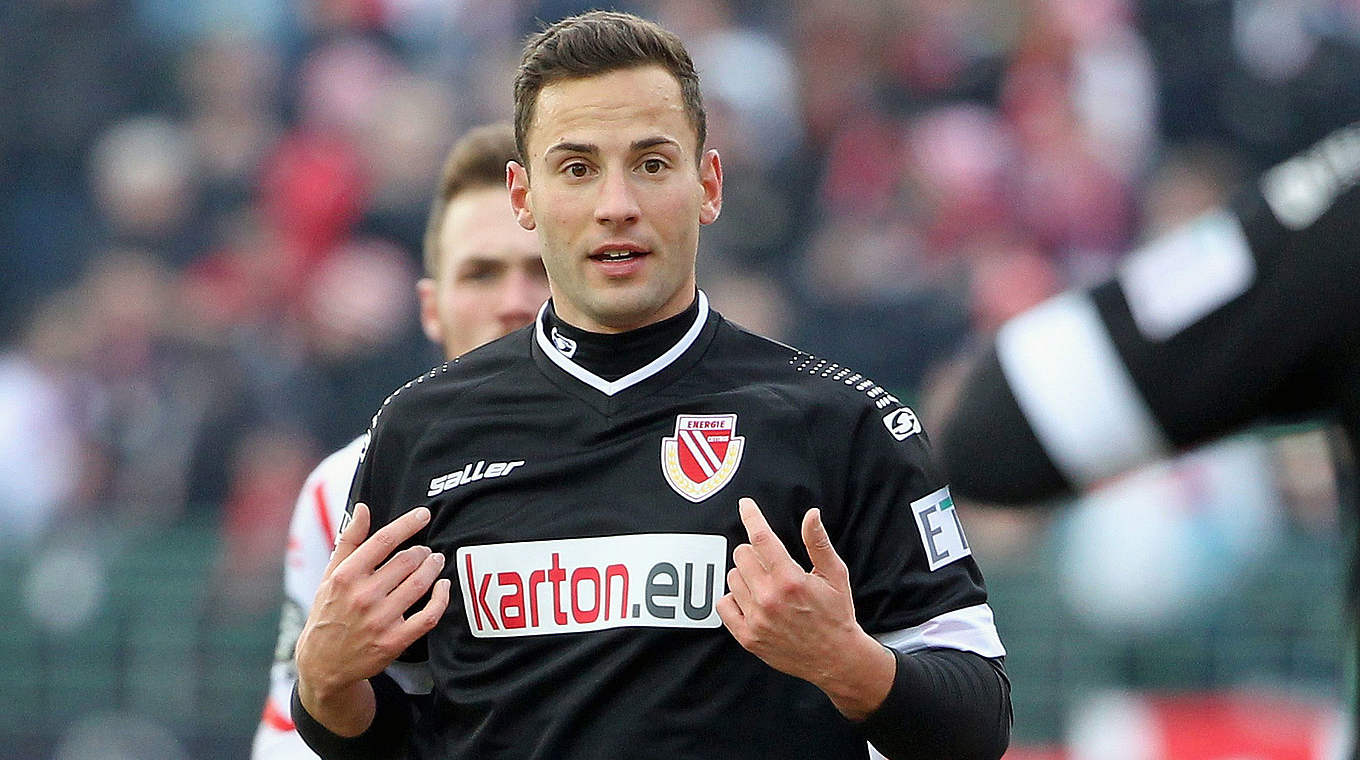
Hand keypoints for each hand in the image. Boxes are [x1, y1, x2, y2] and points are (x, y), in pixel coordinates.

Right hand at [294, 503, 450, 734]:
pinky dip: (441, 598)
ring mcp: (379, 620)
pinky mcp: (394, 642)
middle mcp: (362, 597)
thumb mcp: (330, 576)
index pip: (383, 540)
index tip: (424, 514)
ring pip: (420, 584)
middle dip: (423, 551)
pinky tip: (444, 586)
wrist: (323, 664)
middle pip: (407, 561)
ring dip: (434, 568)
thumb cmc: (329, 612)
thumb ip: (349, 541)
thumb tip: (364, 508)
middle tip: (427, 550)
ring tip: (437, 561)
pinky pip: (428, 616)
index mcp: (345, 576)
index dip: (408, 524)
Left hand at [716, 498, 894, 719]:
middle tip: (771, 564)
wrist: (836, 659)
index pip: (761, 538)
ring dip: (746, 576)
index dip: (751, 516)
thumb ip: (818, 543)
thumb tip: (811, 514)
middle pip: (741, 555)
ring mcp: (756, 619)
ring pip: (732, 578)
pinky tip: (752, 601)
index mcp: (791, 580)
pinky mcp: (748, 637)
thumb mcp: (835, 575)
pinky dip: (734, 599)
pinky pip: (723, 604)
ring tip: (766, 586)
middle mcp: (770, 599)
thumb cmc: (836, 614)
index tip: (745, 505)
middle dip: (754, 552)